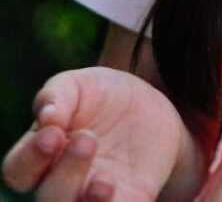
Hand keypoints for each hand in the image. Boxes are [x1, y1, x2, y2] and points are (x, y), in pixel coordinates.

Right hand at [2, 67, 184, 201]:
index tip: (53, 133)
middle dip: (65, 176)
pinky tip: (123, 192)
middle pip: (49, 200)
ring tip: (105, 183)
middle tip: (87, 140)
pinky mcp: (129, 200)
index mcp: (42, 154)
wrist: (150, 103)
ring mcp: (93, 195)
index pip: (19, 170)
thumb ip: (58, 95)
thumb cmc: (103, 95)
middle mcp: (63, 183)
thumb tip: (47, 115)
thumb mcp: (81, 84)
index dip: (31, 158)